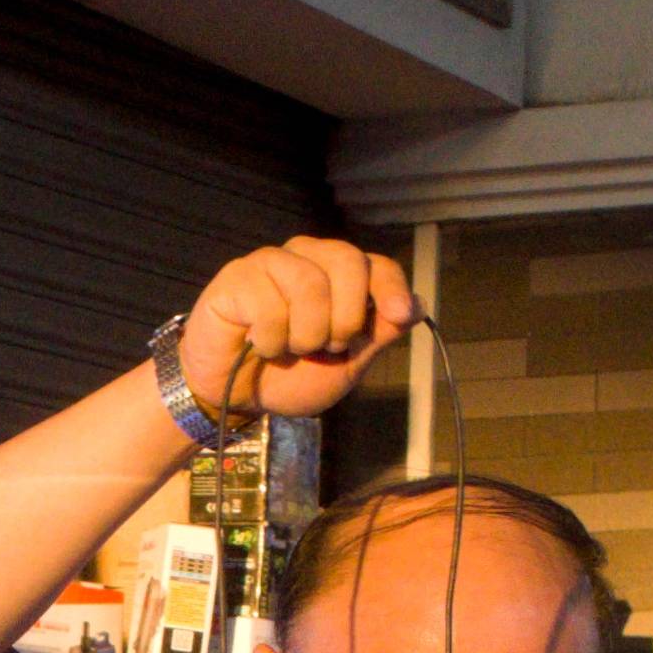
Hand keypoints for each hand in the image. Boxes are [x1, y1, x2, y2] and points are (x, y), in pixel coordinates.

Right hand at [179, 238, 420, 425]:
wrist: (234, 396)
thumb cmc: (289, 376)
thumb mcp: (345, 366)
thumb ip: (377, 335)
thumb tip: (417, 307)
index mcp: (338, 275)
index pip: (377, 266)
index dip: (391, 289)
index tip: (399, 316)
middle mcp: (308, 257)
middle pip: (348, 262)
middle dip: (344, 319)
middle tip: (325, 347)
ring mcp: (272, 262)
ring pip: (309, 285)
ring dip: (303, 335)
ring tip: (287, 348)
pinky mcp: (238, 276)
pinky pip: (269, 305)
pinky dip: (269, 340)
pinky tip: (257, 344)